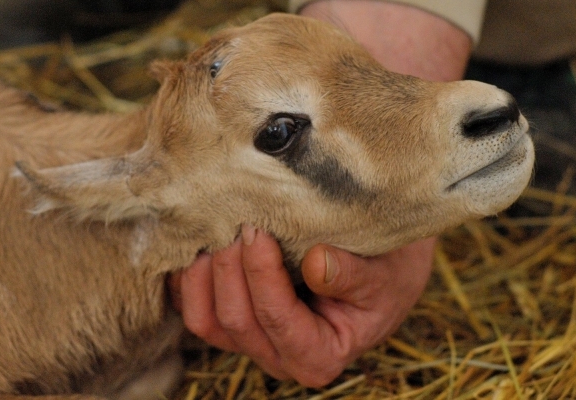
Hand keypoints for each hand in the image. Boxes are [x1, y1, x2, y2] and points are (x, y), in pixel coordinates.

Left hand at [170, 227, 435, 386]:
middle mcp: (279, 356)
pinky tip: (195, 240)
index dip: (261, 276)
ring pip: (204, 319)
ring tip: (214, 228)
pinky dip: (188, 276)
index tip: (259, 231)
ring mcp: (251, 340)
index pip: (277, 320)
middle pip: (235, 320)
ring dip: (202, 273)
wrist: (383, 264)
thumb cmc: (387, 270)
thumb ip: (353, 274)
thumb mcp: (385, 273)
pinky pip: (192, 306)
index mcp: (320, 355)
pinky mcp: (232, 319)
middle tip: (237, 218)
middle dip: (229, 267)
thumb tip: (316, 263)